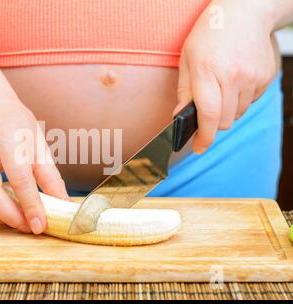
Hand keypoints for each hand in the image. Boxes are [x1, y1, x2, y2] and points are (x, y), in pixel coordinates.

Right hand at [0, 98, 68, 233]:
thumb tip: (64, 205)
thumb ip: (50, 176)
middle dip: (9, 217)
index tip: (39, 225)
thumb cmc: (16, 125)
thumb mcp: (38, 143)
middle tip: (26, 226)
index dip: (31, 206)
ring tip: (13, 218)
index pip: (19, 178)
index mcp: (7, 135)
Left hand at [174, 0, 277, 153]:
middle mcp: (233, 76)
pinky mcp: (266, 77)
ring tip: (222, 85)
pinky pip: (250, 102)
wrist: (245, 12)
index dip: (204, 137)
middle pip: (224, 121)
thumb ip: (184, 91)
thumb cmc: (210, 34)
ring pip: (238, 114)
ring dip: (228, 109)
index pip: (209, 115)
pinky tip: (235, 79)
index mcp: (208, 72)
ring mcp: (252, 77)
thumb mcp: (187, 60)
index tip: (198, 148)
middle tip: (208, 106)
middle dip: (213, 121)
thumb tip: (180, 117)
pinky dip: (241, 98)